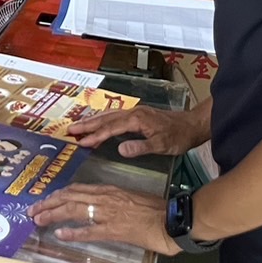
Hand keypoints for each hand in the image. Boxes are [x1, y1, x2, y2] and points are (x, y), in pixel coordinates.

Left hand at [28, 184, 177, 255]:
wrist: (171, 219)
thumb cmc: (154, 210)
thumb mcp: (129, 199)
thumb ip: (111, 201)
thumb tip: (95, 207)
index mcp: (109, 190)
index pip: (76, 189)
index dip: (57, 195)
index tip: (44, 200)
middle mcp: (105, 197)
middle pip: (70, 196)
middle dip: (48, 203)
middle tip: (32, 210)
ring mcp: (109, 212)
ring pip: (74, 209)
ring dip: (53, 214)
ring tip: (38, 219)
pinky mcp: (115, 229)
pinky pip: (90, 230)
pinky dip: (74, 232)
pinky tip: (61, 234)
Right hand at [66, 104, 207, 158]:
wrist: (191, 125)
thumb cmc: (178, 137)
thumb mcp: (161, 145)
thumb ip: (141, 147)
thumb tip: (120, 150)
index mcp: (136, 120)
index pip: (111, 128)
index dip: (95, 136)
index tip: (81, 142)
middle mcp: (133, 113)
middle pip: (105, 118)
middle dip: (87, 124)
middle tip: (70, 129)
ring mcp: (135, 112)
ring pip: (109, 115)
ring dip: (93, 120)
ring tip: (78, 125)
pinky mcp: (138, 115)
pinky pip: (114, 116)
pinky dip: (103, 119)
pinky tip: (99, 122)